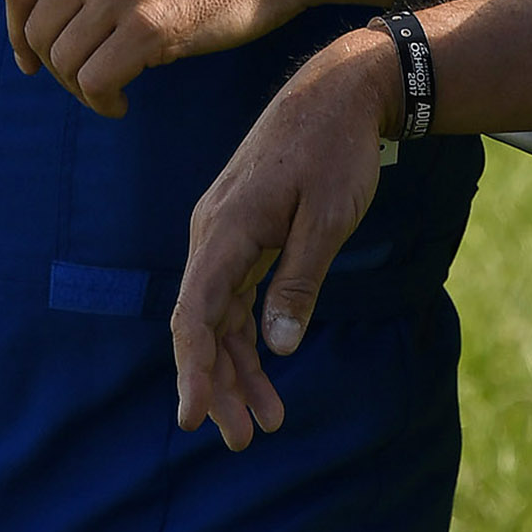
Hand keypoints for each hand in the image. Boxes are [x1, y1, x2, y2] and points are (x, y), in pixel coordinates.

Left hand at [3, 0, 345, 117]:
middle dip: (56, 69)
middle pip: (40, 31)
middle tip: (87, 83)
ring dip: (82, 90)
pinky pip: (96, 82)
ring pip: (65, 62)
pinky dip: (102, 102)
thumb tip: (63, 3)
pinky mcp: (151, 28)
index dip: (17, 32)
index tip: (32, 61)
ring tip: (112, 93)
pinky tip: (122, 102)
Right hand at [168, 32, 393, 450]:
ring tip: (266, 420)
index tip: (194, 417)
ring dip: (237, 367)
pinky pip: (234, 295)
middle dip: (218, 384)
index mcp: (227, 227)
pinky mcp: (244, 232)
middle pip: (202, 323)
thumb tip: (279, 348)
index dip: (193, 370)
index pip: (195, 313)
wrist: (338, 91)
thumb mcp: (328, 217)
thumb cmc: (336, 150)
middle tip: (244, 440)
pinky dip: (248, 335)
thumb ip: (301, 280)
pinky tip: (266, 370)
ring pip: (218, 314)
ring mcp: (225, 232)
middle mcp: (214, 231)